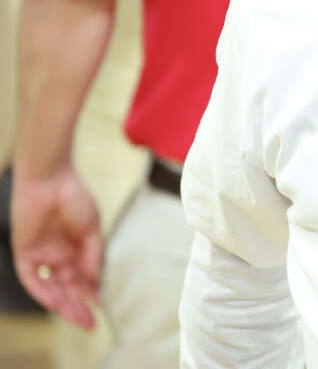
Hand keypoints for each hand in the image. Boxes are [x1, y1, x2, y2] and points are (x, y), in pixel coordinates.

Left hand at [11, 166, 102, 328]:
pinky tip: (56, 302)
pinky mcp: (25, 253)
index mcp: (76, 249)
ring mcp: (42, 256)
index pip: (83, 279)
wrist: (51, 179)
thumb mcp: (91, 229)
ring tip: (77, 319)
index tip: (104, 308)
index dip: (92, 295)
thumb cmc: (74, 198)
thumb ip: (93, 255)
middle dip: (78, 307)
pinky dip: (43, 291)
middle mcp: (58, 256)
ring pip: (51, 287)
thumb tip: (96, 280)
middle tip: (90, 325)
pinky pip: (32, 278)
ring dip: (63, 305)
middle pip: (67, 288)